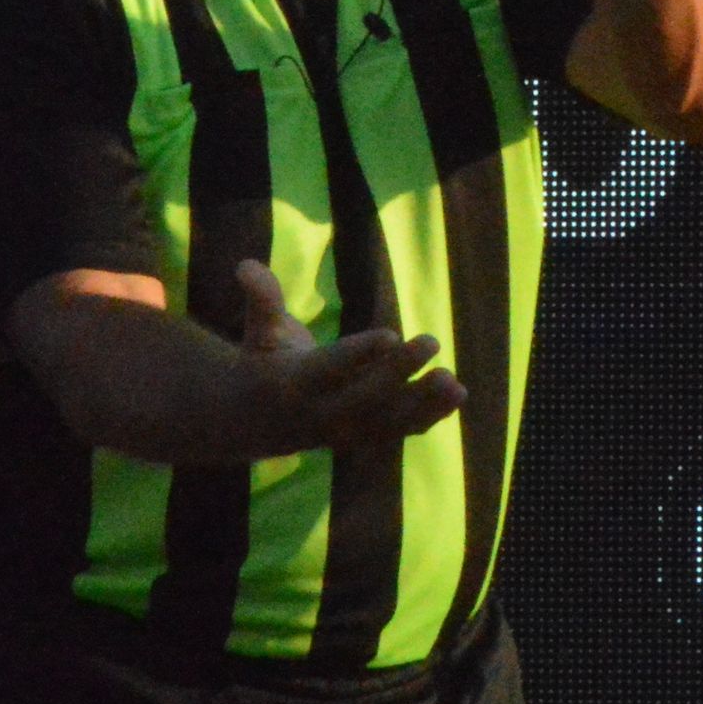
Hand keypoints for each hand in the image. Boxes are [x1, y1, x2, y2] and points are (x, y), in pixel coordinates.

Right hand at [233, 260, 462, 448]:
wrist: (254, 424)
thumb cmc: (261, 363)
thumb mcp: (256, 331)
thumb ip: (262, 300)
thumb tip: (246, 265)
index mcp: (291, 383)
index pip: (327, 370)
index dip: (357, 355)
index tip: (390, 334)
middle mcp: (320, 414)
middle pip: (364, 398)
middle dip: (399, 372)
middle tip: (431, 340)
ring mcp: (344, 432)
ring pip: (387, 422)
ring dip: (423, 403)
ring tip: (454, 383)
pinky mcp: (362, 439)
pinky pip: (397, 431)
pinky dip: (427, 416)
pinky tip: (456, 395)